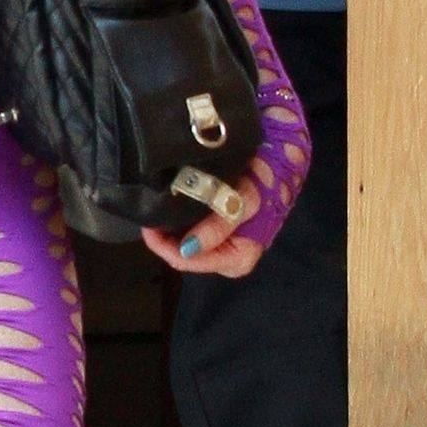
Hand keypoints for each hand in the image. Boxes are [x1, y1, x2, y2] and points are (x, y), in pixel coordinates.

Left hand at [140, 175, 264, 278]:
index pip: (189, 262)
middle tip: (149, 213)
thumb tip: (188, 249)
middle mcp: (229, 260)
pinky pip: (189, 235)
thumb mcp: (244, 201)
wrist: (278, 165)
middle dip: (164, 239)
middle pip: (183, 257)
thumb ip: (219, 225)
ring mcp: (223, 248)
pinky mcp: (218, 235)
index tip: (149, 223)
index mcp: (238, 260)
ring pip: (184, 247)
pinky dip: (176, 224)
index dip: (164, 246)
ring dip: (168, 231)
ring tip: (156, 209)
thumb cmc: (263, 184)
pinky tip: (168, 210)